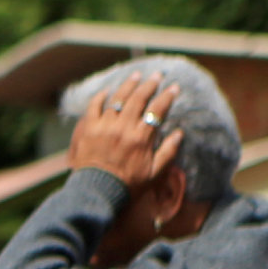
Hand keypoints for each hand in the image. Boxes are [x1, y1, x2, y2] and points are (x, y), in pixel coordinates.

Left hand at [66, 73, 184, 193]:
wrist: (97, 193)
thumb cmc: (128, 185)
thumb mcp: (155, 173)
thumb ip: (168, 152)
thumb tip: (179, 133)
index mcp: (141, 137)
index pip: (158, 110)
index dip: (167, 96)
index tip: (174, 87)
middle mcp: (123, 127)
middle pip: (139, 98)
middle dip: (150, 84)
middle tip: (157, 76)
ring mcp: (104, 126)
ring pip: (118, 98)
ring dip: (128, 85)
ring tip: (136, 75)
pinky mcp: (88, 129)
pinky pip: (94, 106)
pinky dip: (101, 96)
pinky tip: (108, 91)